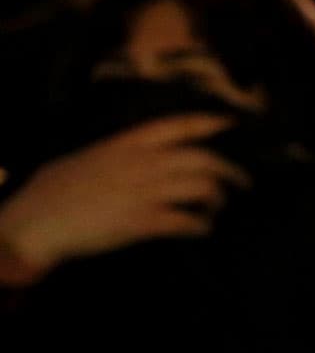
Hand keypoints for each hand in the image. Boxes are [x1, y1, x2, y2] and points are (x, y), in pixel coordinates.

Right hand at [0, 117, 247, 284]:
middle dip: (230, 171)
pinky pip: (186, 221)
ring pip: (202, 188)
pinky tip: (201, 230)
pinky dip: (200, 226)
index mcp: (125, 144)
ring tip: (215, 210)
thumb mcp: (86, 158)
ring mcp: (144, 191)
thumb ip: (116, 154)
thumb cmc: (52, 191)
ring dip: (217, 201)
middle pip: (203, 159)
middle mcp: (141, 163)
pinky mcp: (142, 221)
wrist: (34, 221)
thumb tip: (137, 158)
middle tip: (242, 183)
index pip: (176, 126)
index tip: (229, 125)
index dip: (208, 123)